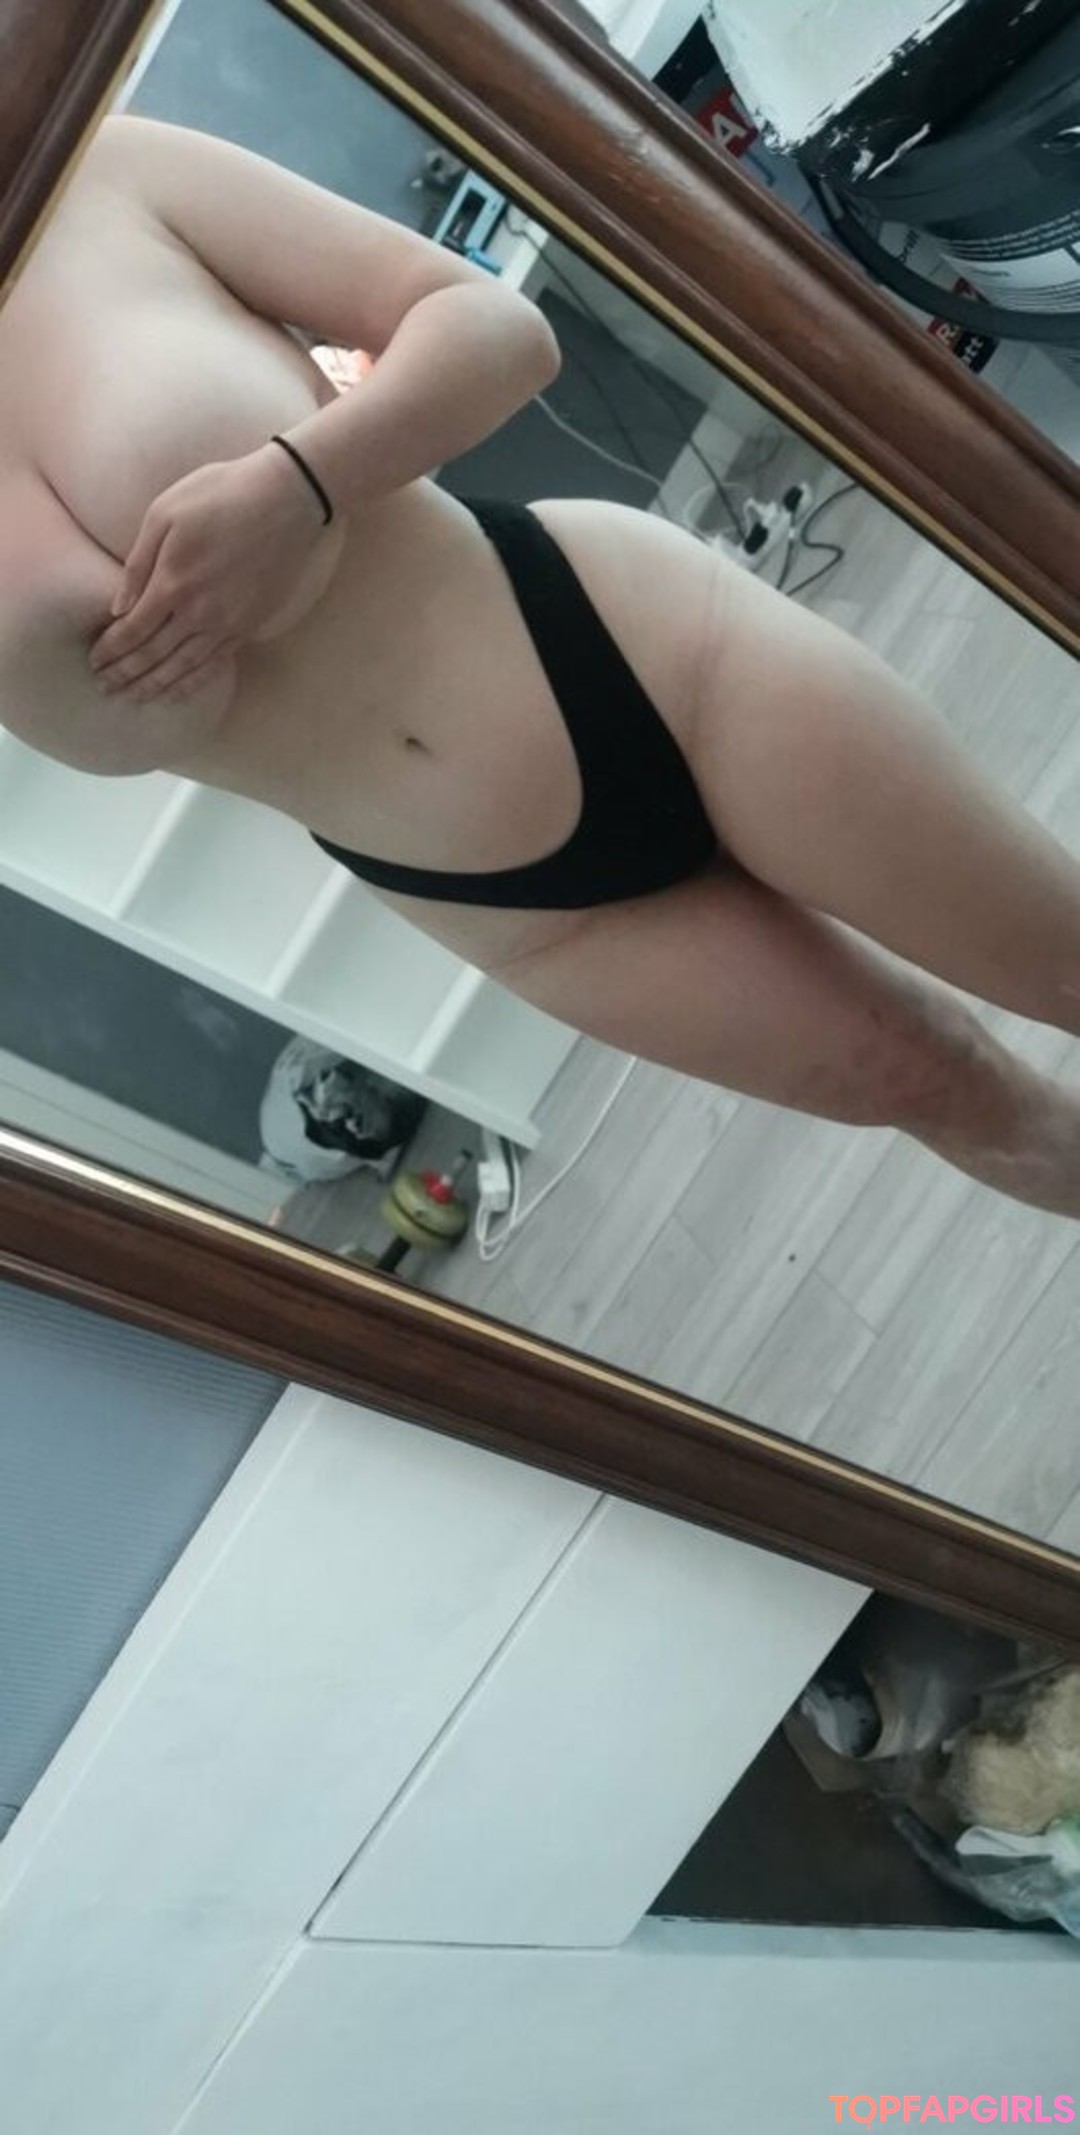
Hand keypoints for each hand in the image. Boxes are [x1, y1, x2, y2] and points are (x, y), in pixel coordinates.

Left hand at [88, 446, 328, 702]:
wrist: (286, 500)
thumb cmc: (221, 496)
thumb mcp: (165, 513)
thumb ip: (139, 563)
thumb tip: (119, 608)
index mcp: (172, 582)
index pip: (132, 631)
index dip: (110, 650)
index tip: (94, 661)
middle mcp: (197, 613)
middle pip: (153, 656)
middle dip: (125, 674)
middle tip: (105, 687)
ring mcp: (225, 624)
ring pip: (182, 669)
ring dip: (154, 687)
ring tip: (134, 699)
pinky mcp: (247, 627)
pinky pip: (213, 666)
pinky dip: (190, 685)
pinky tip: (175, 693)